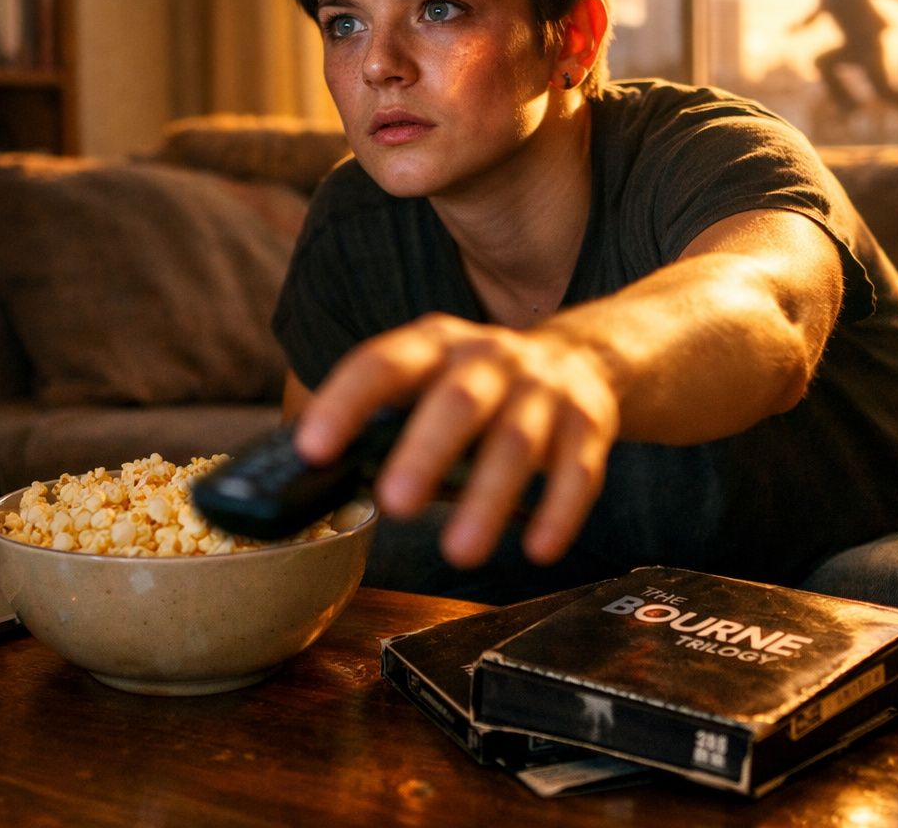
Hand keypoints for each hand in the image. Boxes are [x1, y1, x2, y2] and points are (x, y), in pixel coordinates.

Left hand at [293, 313, 619, 568]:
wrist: (581, 359)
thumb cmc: (475, 389)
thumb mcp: (427, 385)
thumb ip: (380, 427)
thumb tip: (309, 489)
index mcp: (434, 345)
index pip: (381, 364)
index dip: (345, 403)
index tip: (312, 449)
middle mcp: (490, 359)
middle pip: (457, 402)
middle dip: (424, 452)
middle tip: (393, 505)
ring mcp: (543, 391)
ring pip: (516, 442)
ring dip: (488, 498)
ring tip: (459, 552)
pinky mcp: (588, 425)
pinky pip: (578, 471)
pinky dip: (559, 512)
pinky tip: (538, 550)